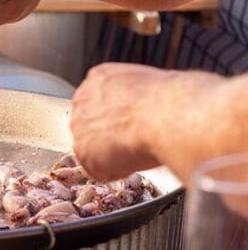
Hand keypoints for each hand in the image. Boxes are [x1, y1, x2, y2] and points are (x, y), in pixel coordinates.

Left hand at [70, 63, 167, 180]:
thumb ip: (136, 97)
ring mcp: (79, 127)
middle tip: (137, 140)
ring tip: (139, 147)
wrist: (167, 114)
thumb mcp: (153, 85)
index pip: (101, 104)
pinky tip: (135, 158)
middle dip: (113, 138)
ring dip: (115, 155)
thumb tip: (146, 108)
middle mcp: (82, 100)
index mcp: (100, 78)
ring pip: (95, 150)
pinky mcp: (83, 153)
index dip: (120, 119)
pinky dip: (119, 171)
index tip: (135, 124)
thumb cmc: (171, 100)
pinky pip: (100, 171)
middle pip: (93, 127)